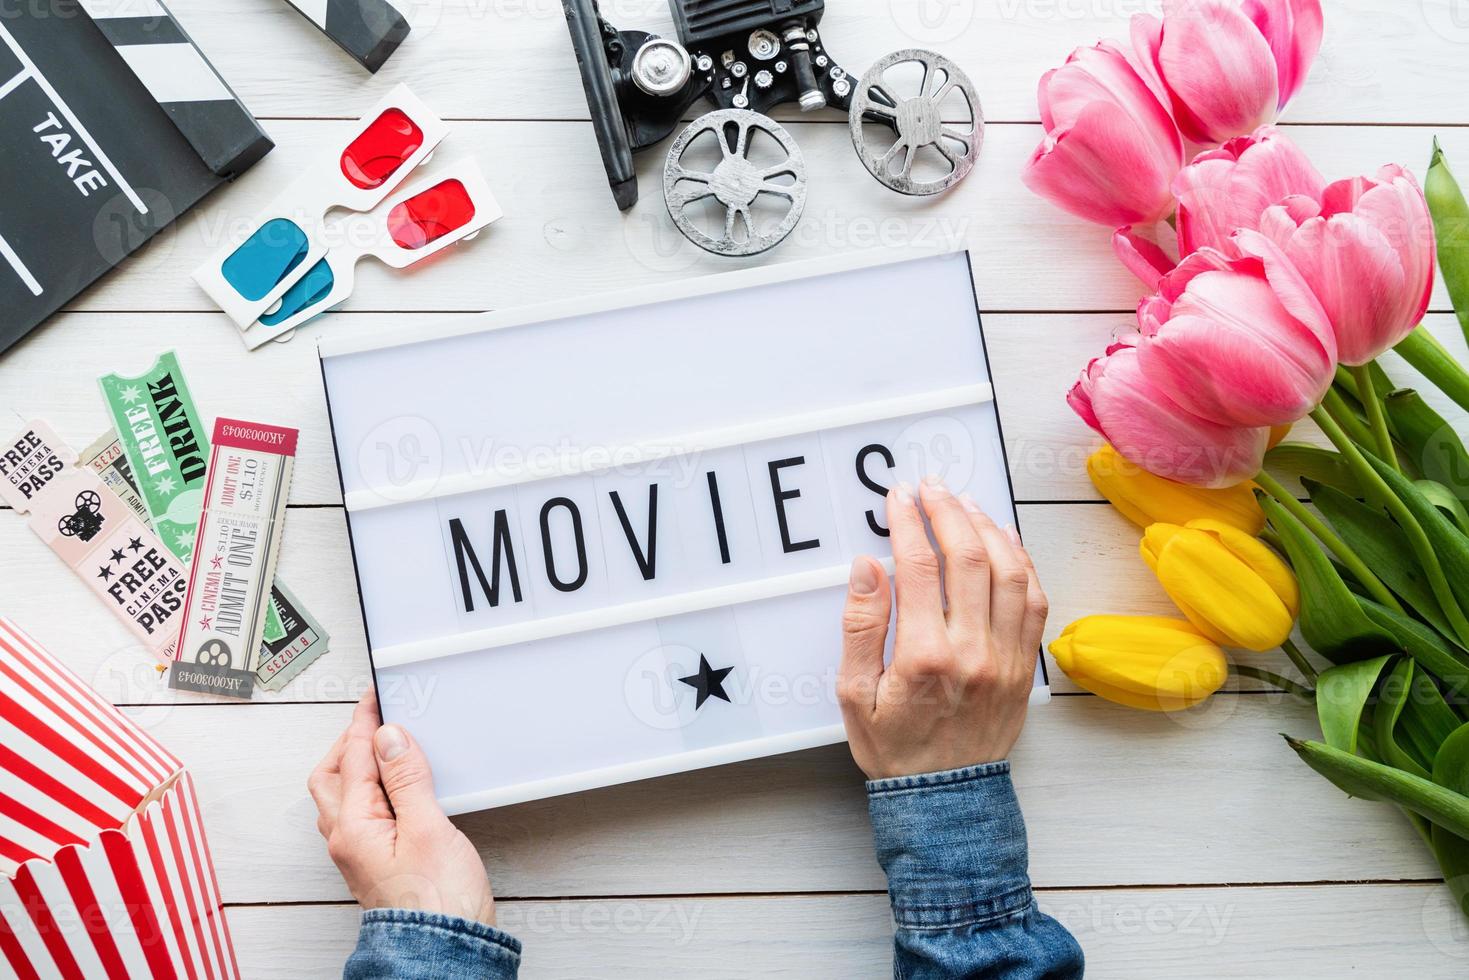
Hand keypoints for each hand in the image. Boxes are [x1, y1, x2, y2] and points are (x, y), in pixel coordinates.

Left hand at [308, 692, 495, 925]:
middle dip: (349, 743)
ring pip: (344, 796)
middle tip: (375, 718)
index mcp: (353, 827)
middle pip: (332, 777)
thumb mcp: (427, 828)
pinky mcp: (377, 861)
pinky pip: (363, 812)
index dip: (364, 723)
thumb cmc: (438, 901)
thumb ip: (406, 779)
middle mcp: (347, 839)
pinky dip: (373, 788)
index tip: (375, 697)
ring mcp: (360, 852)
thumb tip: (388, 737)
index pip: (352, 758)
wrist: (446, 948)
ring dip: (358, 765)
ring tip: (385, 746)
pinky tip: (396, 786)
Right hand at [838, 477, 1047, 779]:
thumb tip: (868, 568)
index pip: (920, 567)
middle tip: (931, 488)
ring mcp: (1006, 657)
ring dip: (988, 528)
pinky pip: (1034, 599)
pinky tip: (1003, 540)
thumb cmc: (894, 747)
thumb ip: (860, 627)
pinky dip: (1022, 561)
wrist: (945, 798)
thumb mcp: (854, 695)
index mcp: (925, 657)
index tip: (898, 497)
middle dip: (948, 512)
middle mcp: (973, 651)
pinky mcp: (1025, 665)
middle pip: (969, 558)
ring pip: (1010, 571)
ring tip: (964, 504)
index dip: (908, 522)